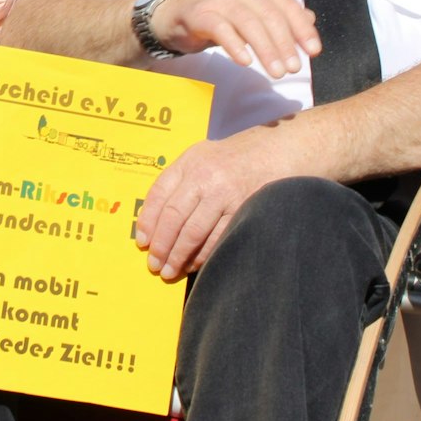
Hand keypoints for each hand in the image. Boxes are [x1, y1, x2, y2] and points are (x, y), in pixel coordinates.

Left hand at [135, 127, 285, 280]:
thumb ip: (179, 180)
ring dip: (178, 256)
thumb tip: (155, 220)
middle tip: (153, 265)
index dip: (147, 221)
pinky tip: (194, 265)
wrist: (278, 149)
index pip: (159, 194)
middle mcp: (204, 176)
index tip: (143, 243)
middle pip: (173, 217)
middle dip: (161, 245)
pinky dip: (203, 256)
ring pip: (193, 232)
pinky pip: (217, 238)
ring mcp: (225, 194)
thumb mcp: (202, 156)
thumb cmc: (235, 158)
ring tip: (169, 271)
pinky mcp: (243, 210)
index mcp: (189, 161)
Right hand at [150, 0, 319, 74]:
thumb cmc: (227, 15)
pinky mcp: (202, 14)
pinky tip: (246, 62)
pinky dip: (235, 45)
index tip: (313, 52)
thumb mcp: (257, 12)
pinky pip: (221, 29)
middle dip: (285, 44)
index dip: (302, 30)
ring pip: (249, 23)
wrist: (184, 11)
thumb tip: (310, 20)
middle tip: (293, 69)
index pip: (288, 7)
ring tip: (276, 72)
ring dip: (265, 49)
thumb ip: (283, 16)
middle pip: (270, 17)